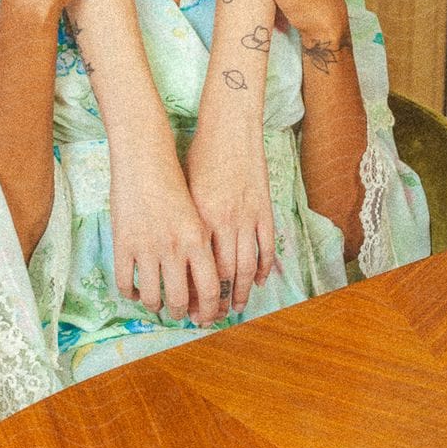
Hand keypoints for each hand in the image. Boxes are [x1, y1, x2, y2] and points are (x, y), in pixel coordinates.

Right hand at [110, 130, 223, 325]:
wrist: (145, 160)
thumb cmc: (175, 183)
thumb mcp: (198, 214)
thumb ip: (202, 246)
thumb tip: (208, 282)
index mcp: (198, 239)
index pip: (210, 289)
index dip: (211, 310)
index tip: (208, 317)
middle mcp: (174, 247)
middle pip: (180, 299)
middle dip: (182, 313)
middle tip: (182, 315)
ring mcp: (146, 247)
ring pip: (152, 297)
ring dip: (157, 306)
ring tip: (159, 304)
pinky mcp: (123, 244)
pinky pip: (125, 284)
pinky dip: (132, 294)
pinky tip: (136, 291)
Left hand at [184, 120, 275, 314]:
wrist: (230, 128)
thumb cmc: (201, 156)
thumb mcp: (185, 190)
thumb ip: (186, 223)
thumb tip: (180, 256)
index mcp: (200, 219)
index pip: (198, 269)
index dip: (193, 294)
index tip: (188, 309)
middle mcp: (224, 222)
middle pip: (223, 275)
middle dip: (216, 302)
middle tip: (211, 318)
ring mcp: (248, 217)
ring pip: (247, 267)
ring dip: (242, 292)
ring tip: (236, 308)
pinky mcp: (265, 209)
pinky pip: (266, 246)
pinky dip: (264, 267)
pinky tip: (258, 281)